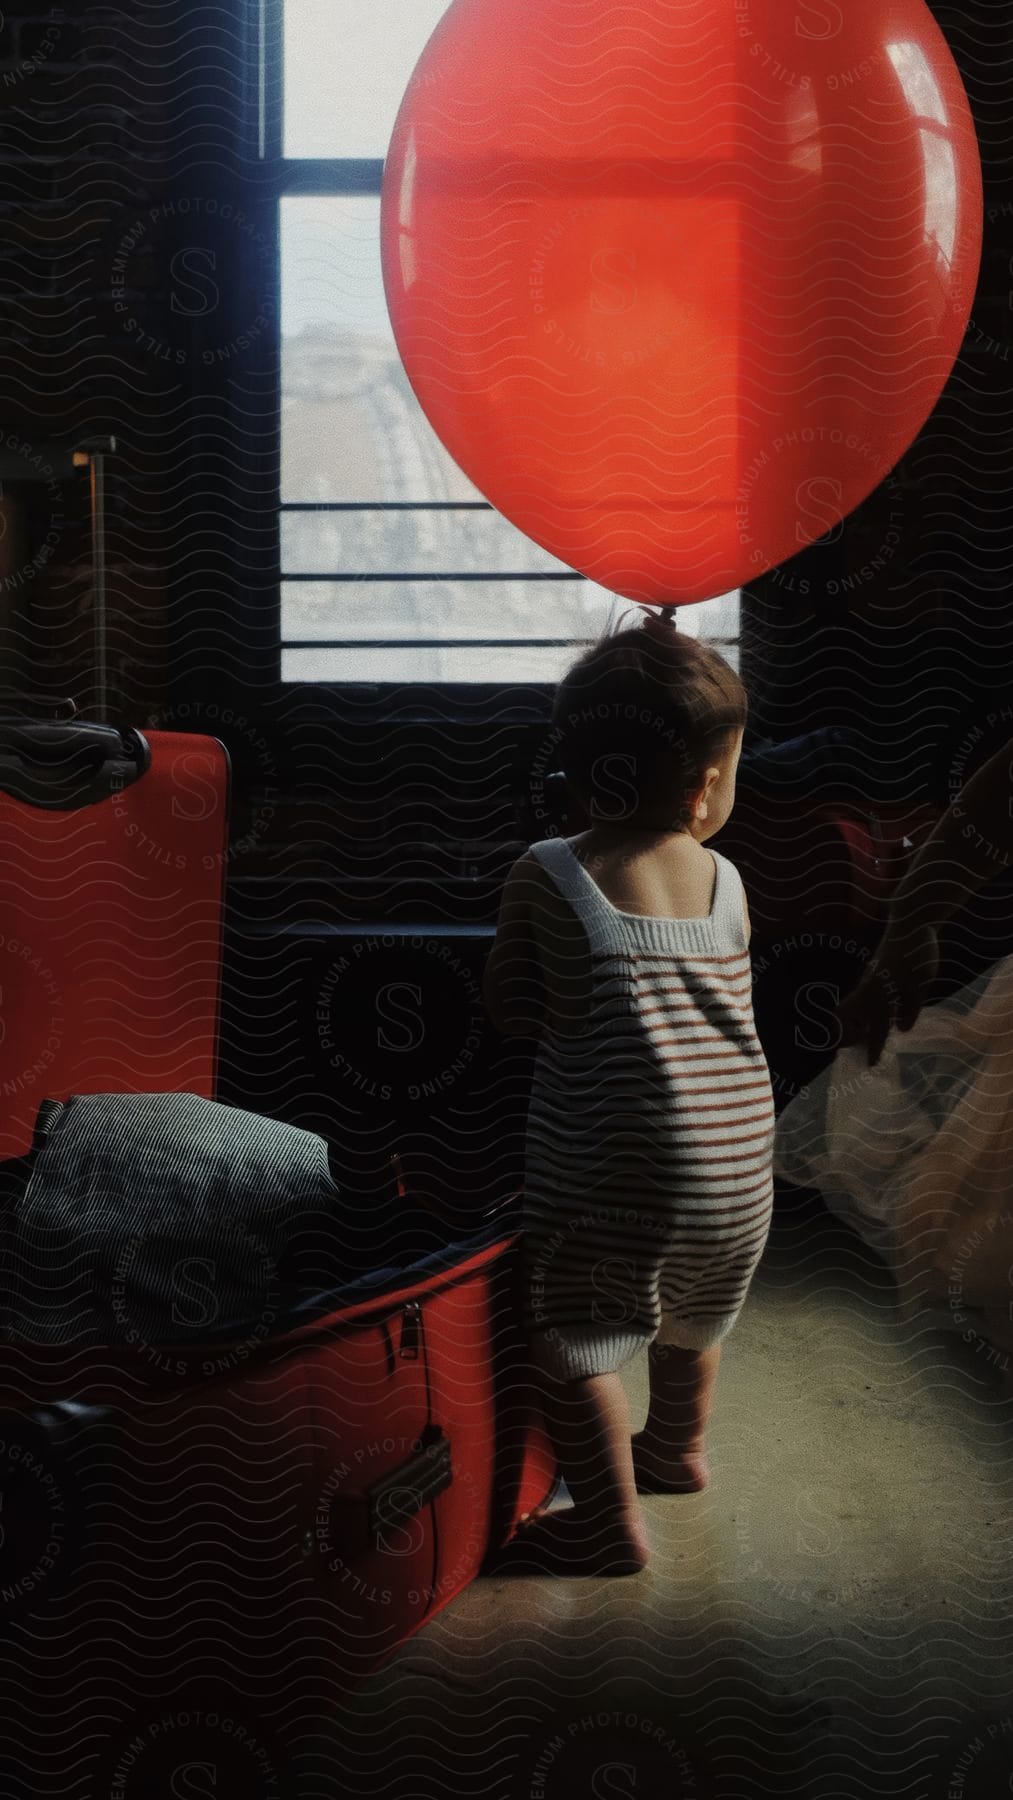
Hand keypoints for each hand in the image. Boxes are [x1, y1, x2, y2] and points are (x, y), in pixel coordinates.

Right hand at [836, 922, 939, 1067]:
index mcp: (878, 996)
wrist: (911, 923)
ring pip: (855, 1005)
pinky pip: (864, 995)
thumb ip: (911, 1007)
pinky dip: (868, 1007)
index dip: (872, 1049)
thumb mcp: (921, 984)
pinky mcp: (873, 971)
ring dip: (859, 1019)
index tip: (869, 1065)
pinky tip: (886, 1009)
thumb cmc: (917, 954)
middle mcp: (867, 988)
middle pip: (846, 1014)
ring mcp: (868, 978)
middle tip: (861, 1043)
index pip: (873, 1030)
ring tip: (874, 1029)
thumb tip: (900, 1028)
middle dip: (849, 1031)